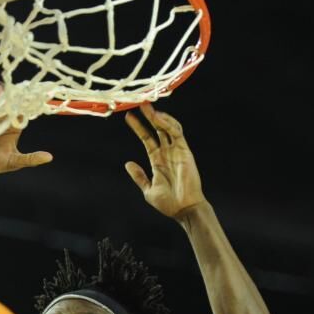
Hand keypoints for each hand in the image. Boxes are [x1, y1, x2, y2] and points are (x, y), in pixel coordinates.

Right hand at [0, 82, 52, 174]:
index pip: (21, 110)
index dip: (23, 102)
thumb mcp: (14, 162)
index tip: (25, 97)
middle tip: (7, 90)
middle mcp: (3, 118)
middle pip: (8, 100)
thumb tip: (49, 158)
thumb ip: (30, 159)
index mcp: (14, 126)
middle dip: (8, 93)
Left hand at [124, 103, 205, 218]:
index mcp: (157, 160)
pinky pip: (177, 133)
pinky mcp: (185, 151)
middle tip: (140, 103)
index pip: (147, 138)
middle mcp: (167, 153)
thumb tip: (128, 163)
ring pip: (167, 128)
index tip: (128, 117)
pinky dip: (168, 124)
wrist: (183, 209)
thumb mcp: (148, 189)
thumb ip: (139, 176)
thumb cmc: (168, 203)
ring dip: (158, 116)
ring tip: (147, 107)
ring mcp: (176, 150)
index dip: (138, 127)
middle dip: (149, 116)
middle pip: (157, 129)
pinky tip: (158, 117)